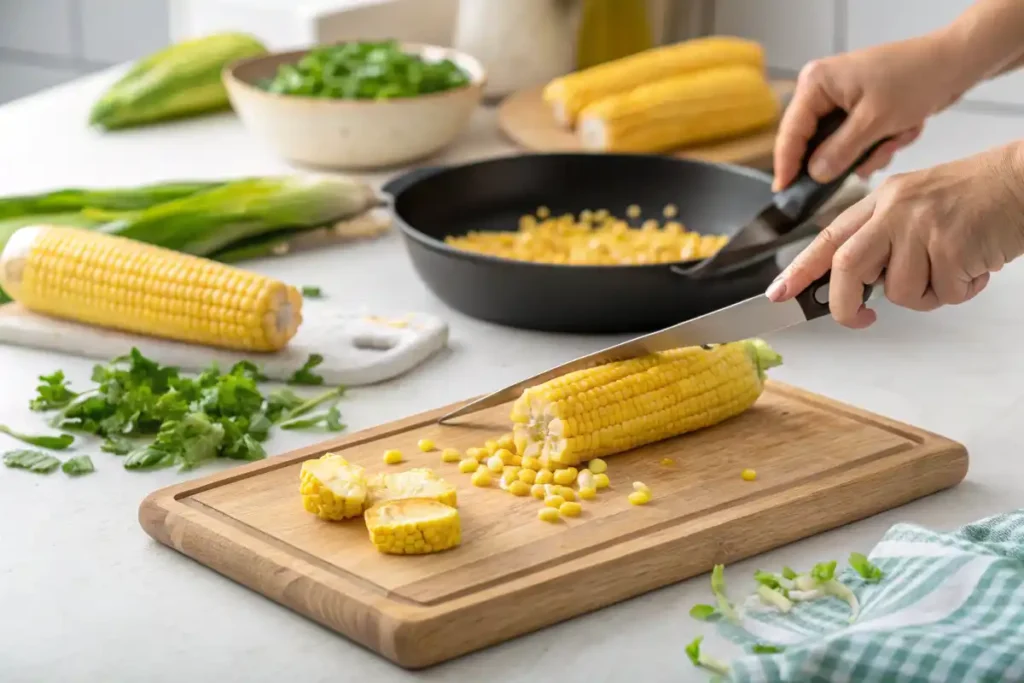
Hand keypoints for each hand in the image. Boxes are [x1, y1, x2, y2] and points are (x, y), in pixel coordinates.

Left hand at [766, 142, 1023, 327]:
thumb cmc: (975, 198)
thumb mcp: (916, 206)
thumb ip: (883, 240)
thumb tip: (856, 286)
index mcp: (882, 201)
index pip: (828, 238)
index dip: (799, 270)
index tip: (778, 294)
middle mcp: (896, 210)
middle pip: (847, 268)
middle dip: (845, 305)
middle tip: (859, 320)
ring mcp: (923, 226)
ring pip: (901, 292)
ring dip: (927, 296)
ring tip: (954, 267)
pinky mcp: (953, 245)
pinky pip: (943, 293)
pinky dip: (961, 291)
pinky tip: (976, 264)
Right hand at [773, 34, 970, 191]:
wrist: (955, 62)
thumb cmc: (915, 80)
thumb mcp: (875, 122)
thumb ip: (840, 152)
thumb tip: (814, 176)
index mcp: (816, 83)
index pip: (792, 131)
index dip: (786, 164)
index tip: (783, 193)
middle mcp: (823, 90)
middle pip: (816, 141)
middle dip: (849, 155)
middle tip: (874, 156)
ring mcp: (841, 100)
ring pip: (841, 146)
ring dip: (871, 150)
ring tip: (896, 138)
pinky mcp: (860, 108)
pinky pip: (858, 141)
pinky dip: (881, 143)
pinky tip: (901, 130)